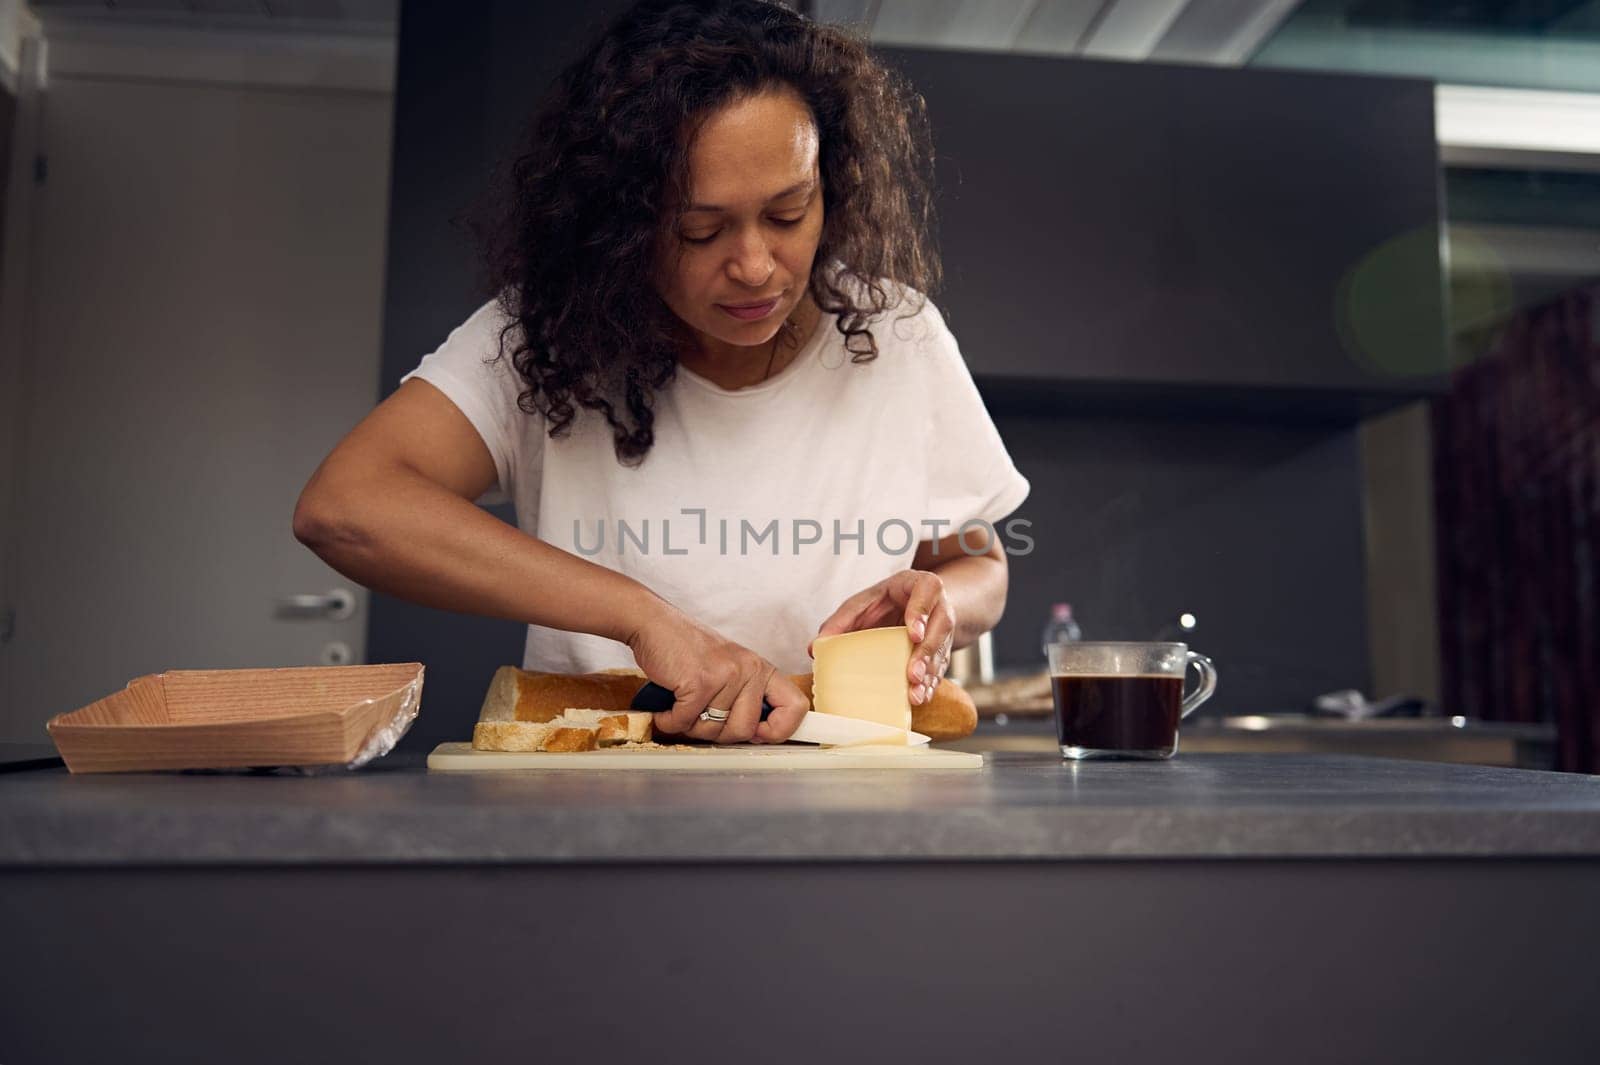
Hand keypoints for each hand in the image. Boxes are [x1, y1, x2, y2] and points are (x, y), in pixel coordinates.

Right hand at [626, 601, 809, 743]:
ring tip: (681, 704)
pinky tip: (666, 705)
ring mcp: (726, 675)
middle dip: (717, 733)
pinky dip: (670, 720)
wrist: (655, 624)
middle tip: (700, 717)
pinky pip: (685, 722)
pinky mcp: (699, 681)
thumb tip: (757, 735)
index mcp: (761, 669)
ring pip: (713, 730)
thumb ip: (746, 697)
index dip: (780, 730)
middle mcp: (749, 670)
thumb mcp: (730, 668)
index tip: (758, 735)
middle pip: (745, 730)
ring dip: (689, 725)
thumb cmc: (689, 651)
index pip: (795, 706)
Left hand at [809, 569, 955, 706]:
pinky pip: (941, 668)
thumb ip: (841, 620)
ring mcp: (944, 630)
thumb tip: (815, 646)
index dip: (922, 611)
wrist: (912, 606)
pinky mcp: (944, 651)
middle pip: (940, 626)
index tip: (914, 633)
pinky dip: (930, 684)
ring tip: (914, 694)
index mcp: (920, 584)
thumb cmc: (886, 601)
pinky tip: (919, 697)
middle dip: (926, 652)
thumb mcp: (863, 603)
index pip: (928, 589)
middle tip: (912, 674)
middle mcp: (939, 606)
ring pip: (942, 651)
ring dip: (928, 674)